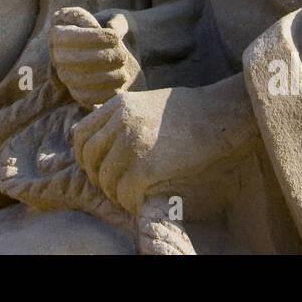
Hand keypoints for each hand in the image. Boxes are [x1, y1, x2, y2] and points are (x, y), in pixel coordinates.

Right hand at [49, 7, 142, 108]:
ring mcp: (64, 74)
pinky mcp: (75, 91)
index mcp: (60, 31)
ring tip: (123, 72)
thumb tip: (112, 28)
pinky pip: (83, 97)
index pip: (69, 36)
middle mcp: (57, 54)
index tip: (116, 38)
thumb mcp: (117, 19)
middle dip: (102, 58)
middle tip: (123, 56)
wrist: (116, 51)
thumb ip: (117, 20)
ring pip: (77, 79)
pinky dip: (103, 93)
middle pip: (73, 59)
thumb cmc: (114, 30)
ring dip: (105, 77)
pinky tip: (119, 86)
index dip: (93, 37)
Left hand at [71, 83, 253, 214]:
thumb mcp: (147, 101)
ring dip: (114, 191)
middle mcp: (121, 122)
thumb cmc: (189, 111)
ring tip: (127, 194)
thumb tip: (103, 134)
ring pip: (106, 178)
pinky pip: (126, 191)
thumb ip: (123, 115)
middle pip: (90, 158)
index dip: (83, 155)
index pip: (81, 134)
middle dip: (97, 176)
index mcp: (119, 105)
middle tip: (111, 185)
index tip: (94, 166)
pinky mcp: (149, 166)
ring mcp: (134, 143)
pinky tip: (140, 199)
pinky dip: (129, 200)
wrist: (220, 115)